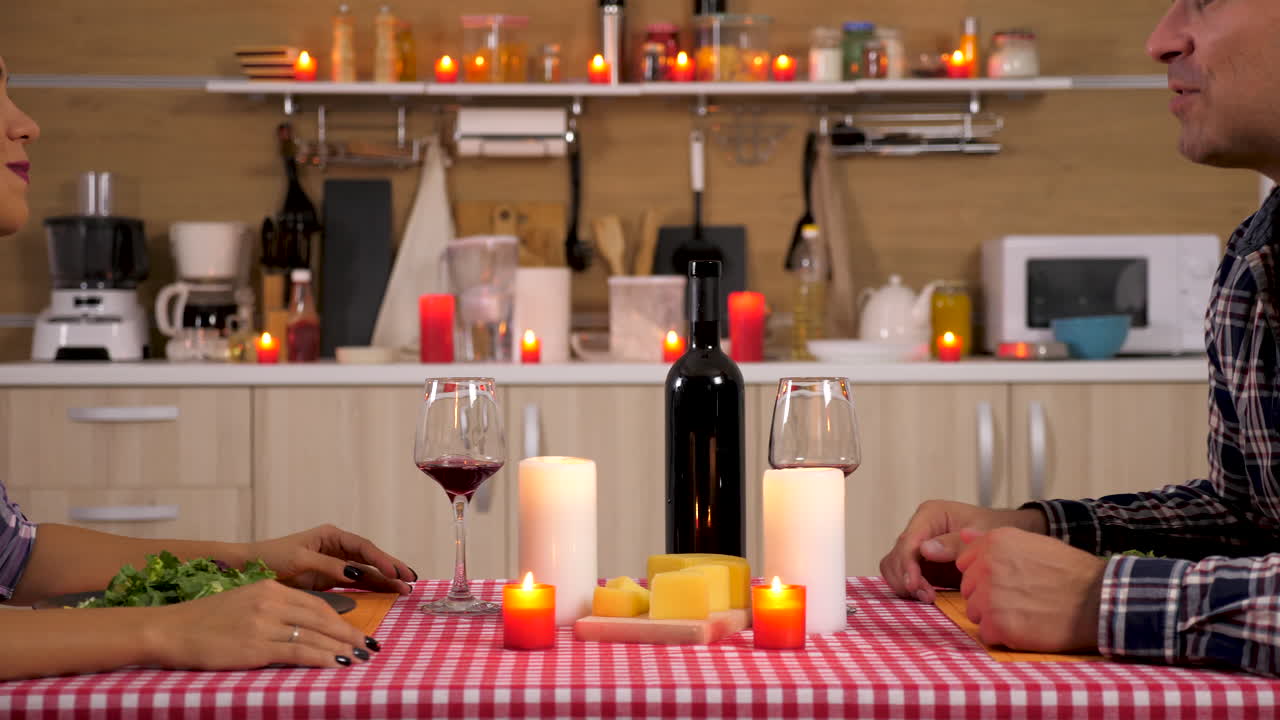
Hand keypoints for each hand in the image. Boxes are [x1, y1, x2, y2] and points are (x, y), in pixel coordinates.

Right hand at [145, 580, 380, 669]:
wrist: (168, 630)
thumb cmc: (203, 621)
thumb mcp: (244, 603)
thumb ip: (274, 609)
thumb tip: (304, 626)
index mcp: (269, 588)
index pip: (315, 604)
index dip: (341, 619)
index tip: (357, 632)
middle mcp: (270, 601)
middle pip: (322, 618)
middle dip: (350, 634)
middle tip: (370, 646)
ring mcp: (263, 623)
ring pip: (315, 635)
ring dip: (342, 648)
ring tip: (360, 658)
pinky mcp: (255, 646)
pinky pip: (298, 652)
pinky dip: (322, 658)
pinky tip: (338, 665)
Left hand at [247, 525, 415, 594]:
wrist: (248, 569)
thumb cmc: (271, 558)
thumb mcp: (300, 561)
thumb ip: (329, 566)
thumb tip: (356, 573)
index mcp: (331, 536)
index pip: (363, 547)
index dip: (381, 560)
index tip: (395, 572)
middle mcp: (337, 548)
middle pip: (370, 558)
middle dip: (391, 568)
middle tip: (411, 579)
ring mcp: (335, 564)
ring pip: (367, 571)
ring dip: (385, 579)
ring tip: (405, 588)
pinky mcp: (331, 579)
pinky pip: (357, 582)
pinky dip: (372, 587)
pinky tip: (387, 593)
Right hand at [879, 501, 1047, 602]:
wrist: (1005, 537)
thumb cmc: (996, 529)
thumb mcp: (980, 533)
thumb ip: (953, 542)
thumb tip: (923, 550)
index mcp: (930, 514)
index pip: (908, 541)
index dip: (907, 565)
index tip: (915, 585)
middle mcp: (919, 529)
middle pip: (896, 556)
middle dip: (907, 578)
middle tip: (926, 596)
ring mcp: (917, 546)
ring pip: (894, 567)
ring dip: (905, 584)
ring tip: (928, 597)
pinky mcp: (921, 563)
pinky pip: (904, 576)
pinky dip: (910, 588)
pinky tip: (927, 596)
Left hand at [955, 527, 1106, 652]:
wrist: (1098, 600)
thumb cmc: (1070, 572)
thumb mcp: (1033, 543)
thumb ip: (992, 540)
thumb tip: (964, 534)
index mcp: (995, 542)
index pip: (965, 563)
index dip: (984, 575)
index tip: (1006, 581)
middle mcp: (986, 566)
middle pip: (968, 589)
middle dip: (987, 597)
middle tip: (1019, 600)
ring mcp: (990, 596)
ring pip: (974, 612)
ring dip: (993, 617)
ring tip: (1023, 613)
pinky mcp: (997, 624)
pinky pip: (986, 634)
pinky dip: (1002, 636)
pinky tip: (1025, 628)